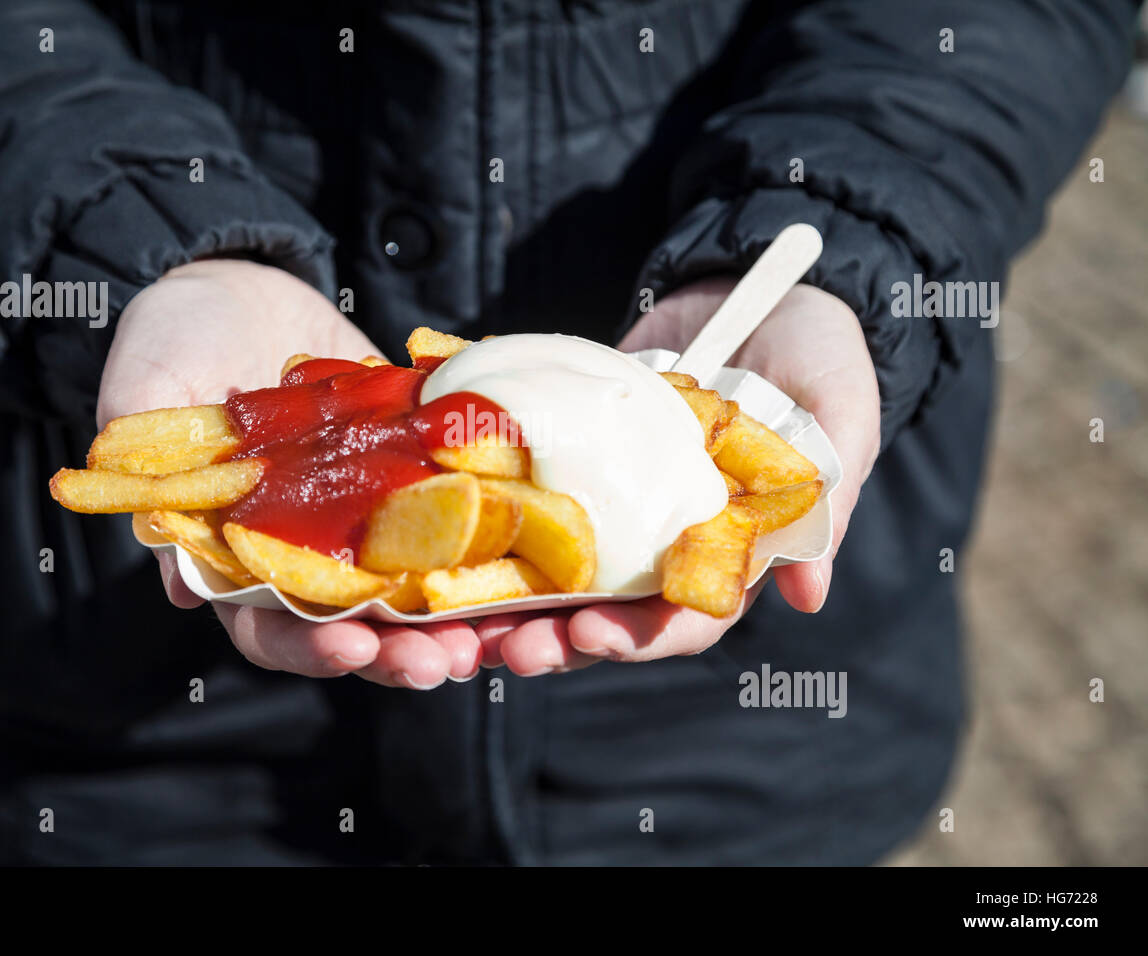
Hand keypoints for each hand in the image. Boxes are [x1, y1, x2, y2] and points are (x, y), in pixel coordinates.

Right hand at [98, 259, 481, 688]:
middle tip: (446, 660)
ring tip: (499, 633)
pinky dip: (490, 539)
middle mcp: (304, 547)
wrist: (239, 285)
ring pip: (416, 587)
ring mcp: (362, 514)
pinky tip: (528, 555)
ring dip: (456, 616)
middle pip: (356, 626)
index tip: (352, 648)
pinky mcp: (410, 474)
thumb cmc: (175, 337)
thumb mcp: (145, 389)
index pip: (268, 626)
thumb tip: (177, 576)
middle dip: (401, 652)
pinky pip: (456, 515)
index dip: (307, 647)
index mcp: (235, 551)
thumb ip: (153, 468)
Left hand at [474, 279, 879, 675]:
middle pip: (607, 611)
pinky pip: (531, 491)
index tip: (591, 638)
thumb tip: (808, 595)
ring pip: (558, 568)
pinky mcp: (577, 454)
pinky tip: (447, 527)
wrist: (763, 280)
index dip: (640, 638)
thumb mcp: (841, 419)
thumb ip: (827, 503)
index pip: (684, 619)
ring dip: (512, 597)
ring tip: (462, 616)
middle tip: (505, 647)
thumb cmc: (819, 355)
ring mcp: (617, 497)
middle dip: (557, 637)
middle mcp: (666, 537)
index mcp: (731, 549)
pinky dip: (493, 513)